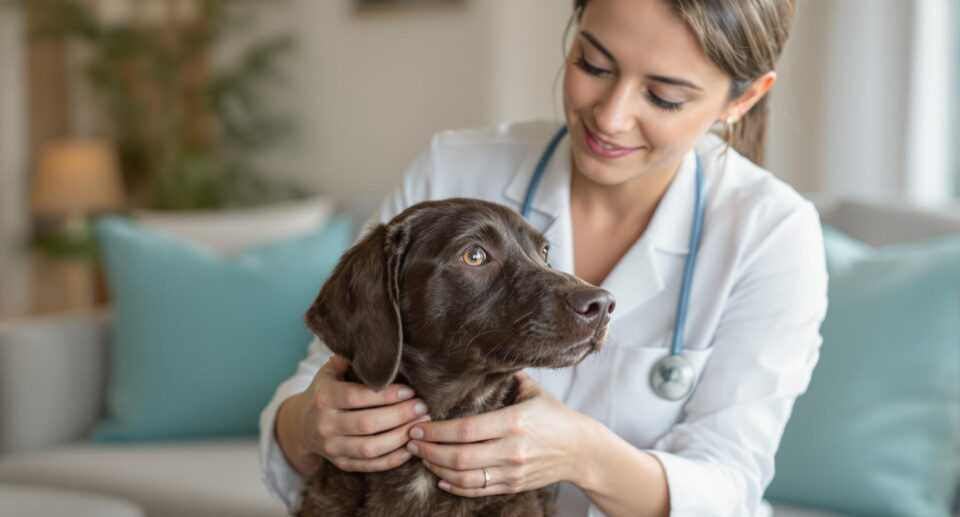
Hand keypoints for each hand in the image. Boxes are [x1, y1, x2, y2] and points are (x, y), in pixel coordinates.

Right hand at [276, 355, 430, 474]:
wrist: (302, 424)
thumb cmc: (326, 390)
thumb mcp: (331, 370)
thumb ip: (352, 358)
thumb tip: (383, 344)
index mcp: (323, 397)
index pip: (357, 397)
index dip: (386, 396)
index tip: (410, 391)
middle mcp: (325, 424)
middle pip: (367, 424)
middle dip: (400, 416)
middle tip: (423, 408)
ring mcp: (332, 447)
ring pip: (370, 448)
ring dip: (400, 438)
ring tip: (421, 425)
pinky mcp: (341, 463)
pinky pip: (370, 466)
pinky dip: (393, 459)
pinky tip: (410, 447)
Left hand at [404, 371, 589, 496]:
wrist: (581, 450)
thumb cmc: (554, 415)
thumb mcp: (531, 391)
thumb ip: (505, 376)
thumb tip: (477, 355)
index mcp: (514, 422)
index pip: (465, 430)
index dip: (437, 430)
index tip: (418, 424)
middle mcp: (512, 450)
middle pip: (460, 457)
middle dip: (429, 450)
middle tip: (411, 440)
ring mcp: (512, 471)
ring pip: (465, 478)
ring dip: (437, 468)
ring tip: (422, 456)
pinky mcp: (513, 486)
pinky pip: (477, 490)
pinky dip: (455, 486)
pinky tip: (441, 477)